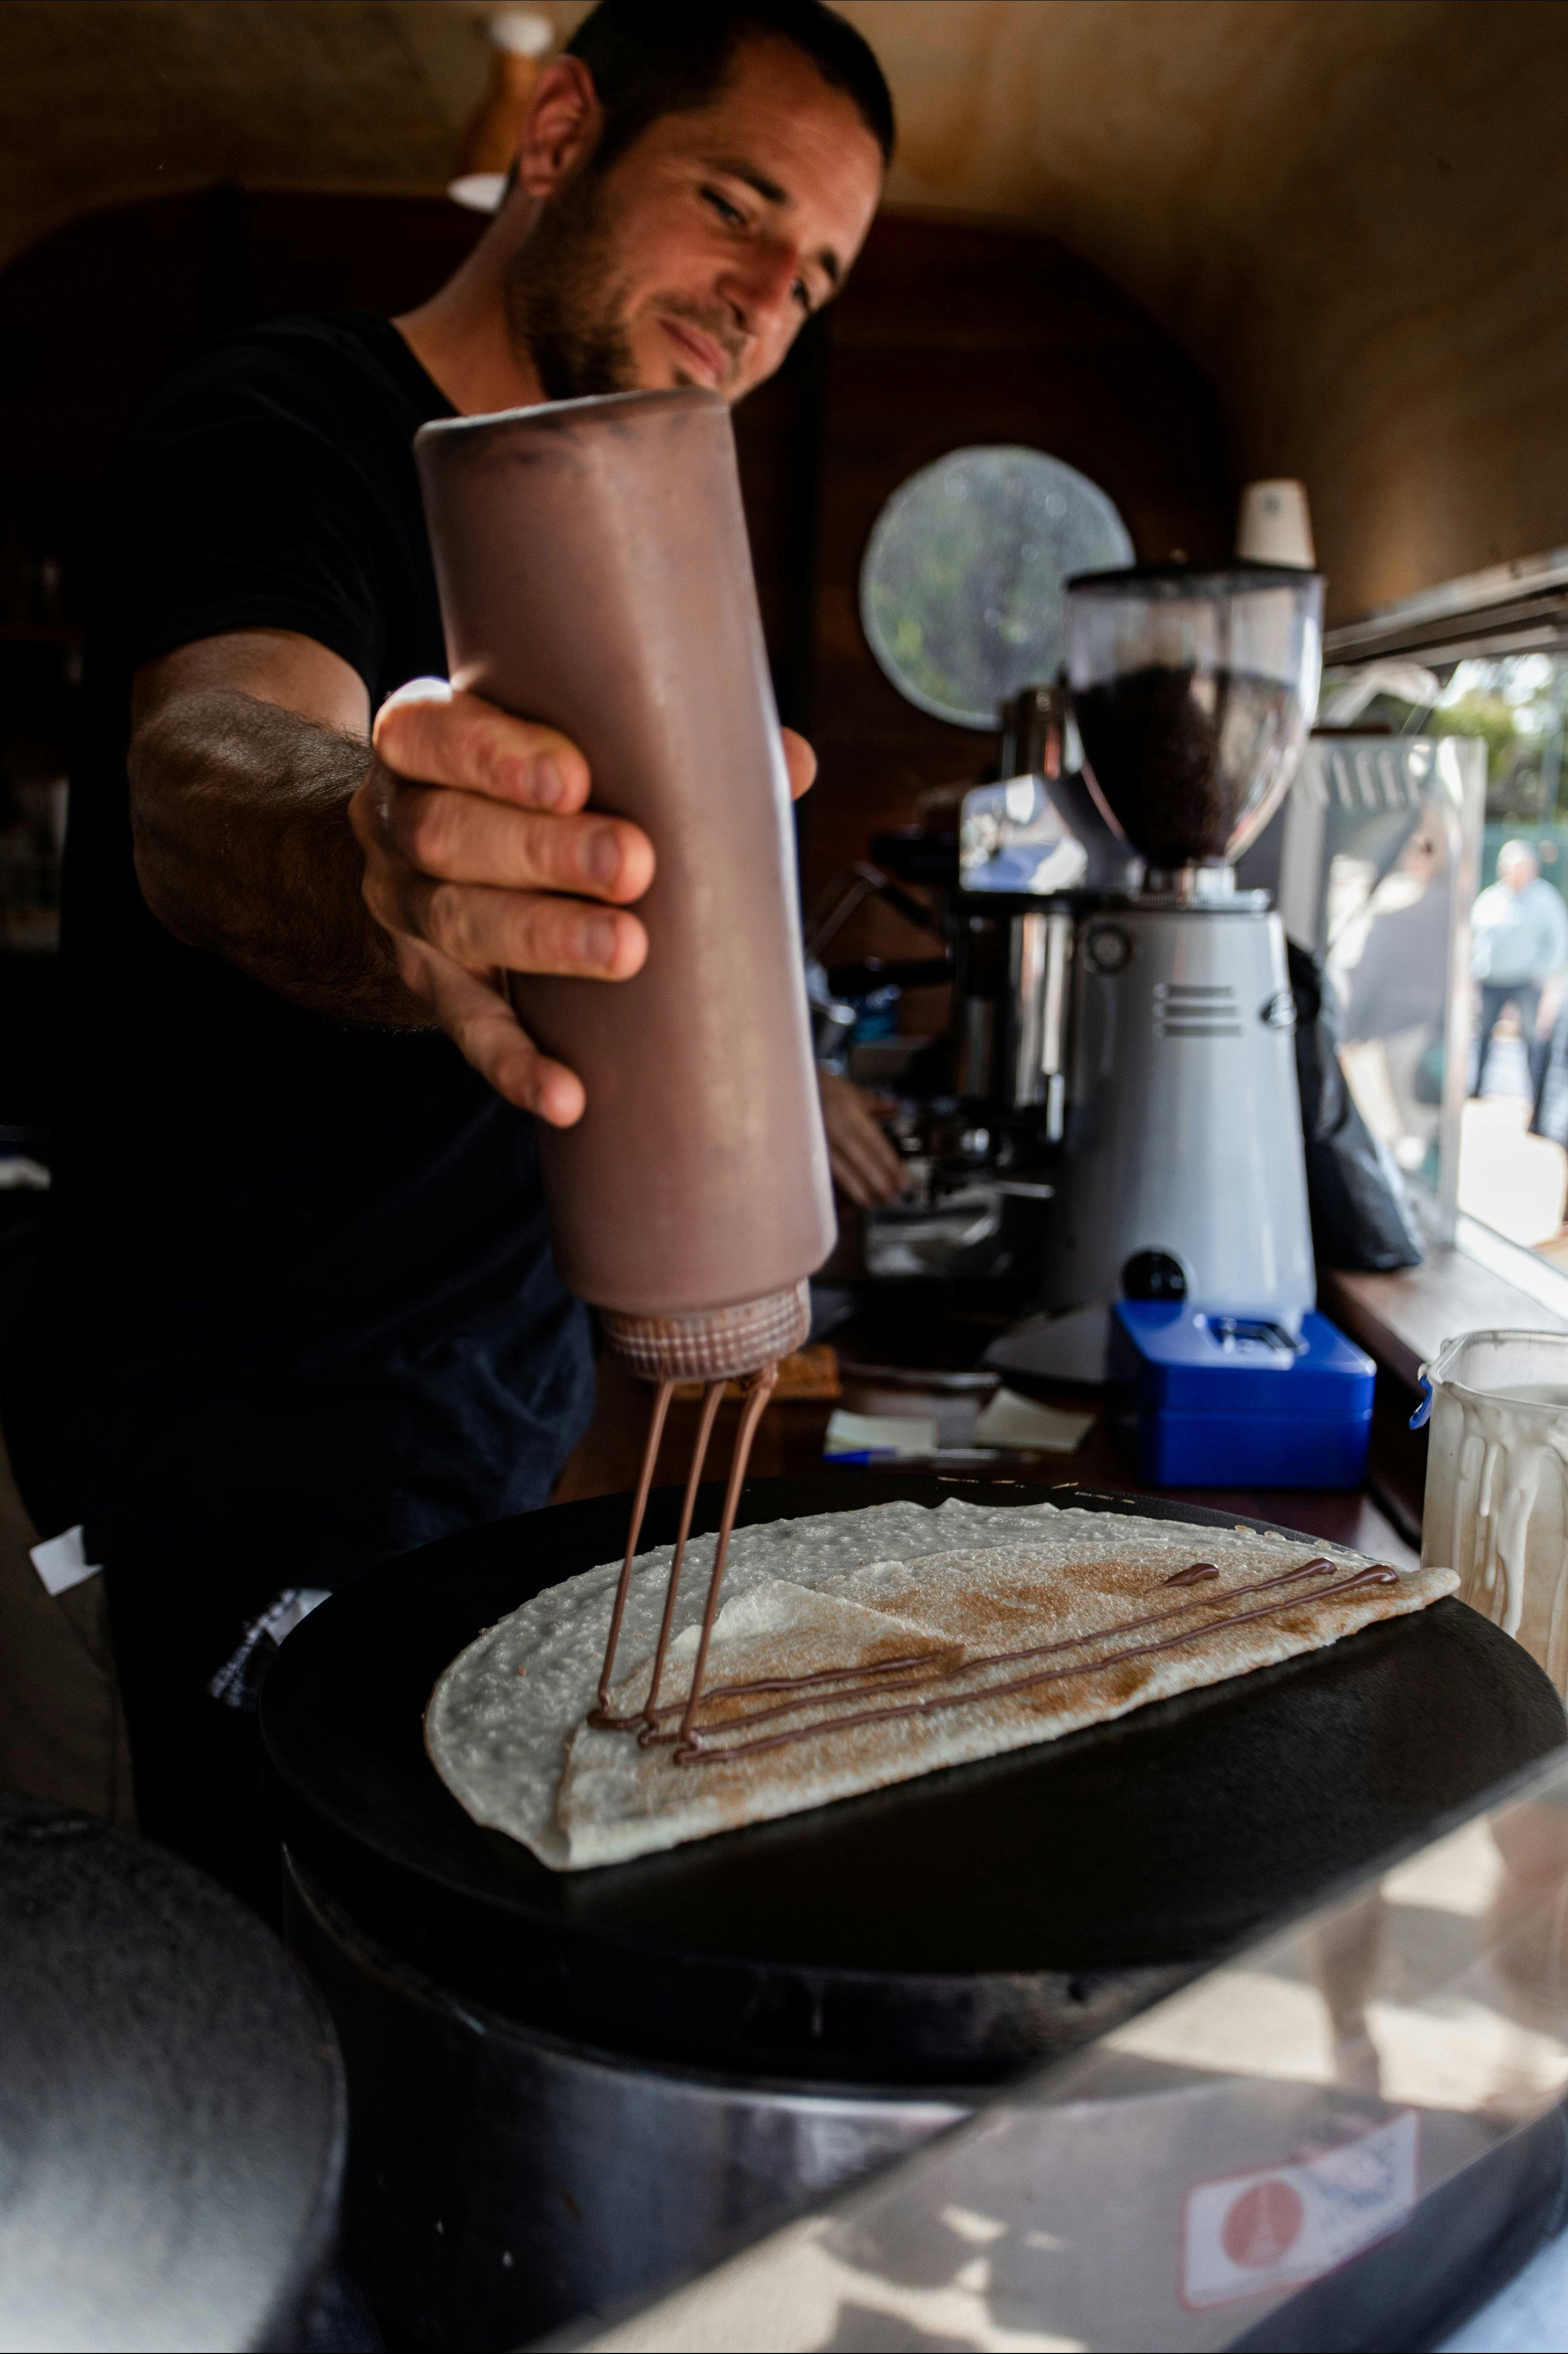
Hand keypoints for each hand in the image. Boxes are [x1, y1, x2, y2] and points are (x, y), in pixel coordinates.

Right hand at [353, 679, 815, 1123]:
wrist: (427, 869)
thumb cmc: (524, 796)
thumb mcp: (565, 751)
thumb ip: (663, 750)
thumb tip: (791, 762)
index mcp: (425, 741)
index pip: (438, 735)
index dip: (497, 758)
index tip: (576, 779)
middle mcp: (400, 821)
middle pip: (449, 834)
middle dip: (542, 851)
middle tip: (633, 865)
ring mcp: (406, 909)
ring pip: (457, 922)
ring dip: (542, 940)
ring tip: (625, 951)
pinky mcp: (428, 988)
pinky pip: (467, 1029)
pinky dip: (516, 1063)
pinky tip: (564, 1093)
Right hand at [816, 1069, 907, 1206]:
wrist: (788, 1088)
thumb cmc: (822, 1089)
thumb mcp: (850, 1091)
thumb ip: (874, 1103)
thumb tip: (894, 1108)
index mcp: (849, 1110)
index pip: (874, 1140)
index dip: (889, 1162)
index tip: (902, 1179)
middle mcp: (834, 1126)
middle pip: (860, 1157)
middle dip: (878, 1179)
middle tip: (892, 1196)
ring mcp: (818, 1140)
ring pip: (840, 1168)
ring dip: (858, 1188)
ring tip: (872, 1202)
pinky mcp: (805, 1151)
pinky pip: (820, 1173)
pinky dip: (831, 1189)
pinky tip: (841, 1203)